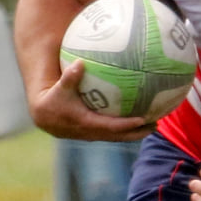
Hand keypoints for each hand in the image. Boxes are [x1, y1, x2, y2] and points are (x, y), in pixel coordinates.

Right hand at [28, 59, 152, 141]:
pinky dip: (127, 130)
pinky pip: (114, 134)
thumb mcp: (59, 87)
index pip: (111, 126)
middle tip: (156, 124)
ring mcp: (93, 136)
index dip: (127, 125)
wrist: (44, 116)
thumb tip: (79, 63)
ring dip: (136, 133)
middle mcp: (91, 133)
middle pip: (119, 136)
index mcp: (85, 123)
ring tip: (154, 124)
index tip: (143, 119)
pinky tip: (140, 121)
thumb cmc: (53, 98)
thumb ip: (70, 77)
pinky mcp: (94, 135)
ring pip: (118, 137)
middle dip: (138, 132)